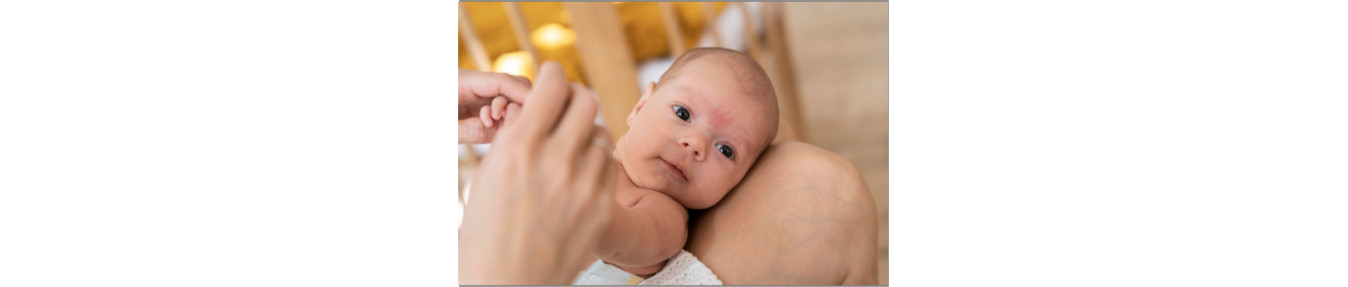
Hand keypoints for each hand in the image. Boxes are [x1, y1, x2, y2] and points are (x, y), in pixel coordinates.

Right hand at [460, 62, 615, 283]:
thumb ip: (515, 138)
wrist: (506, 282)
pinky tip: (579, 177)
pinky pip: (608, 167)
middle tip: (566, 107)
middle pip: (586, 101)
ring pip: (601, 134)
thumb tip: (534, 108)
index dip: (554, 75)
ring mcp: (582, 185)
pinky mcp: (601, 207)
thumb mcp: (488, 176)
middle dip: (574, 99)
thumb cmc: (486, 232)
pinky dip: (595, 166)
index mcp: (519, 147)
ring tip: (569, 150)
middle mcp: (555, 160)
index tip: (552, 77)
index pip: (552, 86)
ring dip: (585, 135)